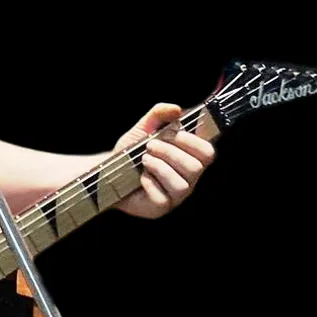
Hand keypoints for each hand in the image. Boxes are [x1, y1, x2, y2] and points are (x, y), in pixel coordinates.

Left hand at [113, 103, 214, 218]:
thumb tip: (176, 109)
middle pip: (195, 167)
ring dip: (159, 166)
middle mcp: (187, 178)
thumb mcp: (143, 128)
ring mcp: (175, 195)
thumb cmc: (131, 151)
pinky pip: (162, 197)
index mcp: (189, 158)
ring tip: (144, 159)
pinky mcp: (160, 207)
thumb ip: (158, 114)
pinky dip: (149, 182)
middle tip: (150, 145)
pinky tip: (140, 176)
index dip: (193, 142)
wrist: (108, 171)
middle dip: (170, 152)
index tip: (173, 133)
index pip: (208, 152)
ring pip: (181, 184)